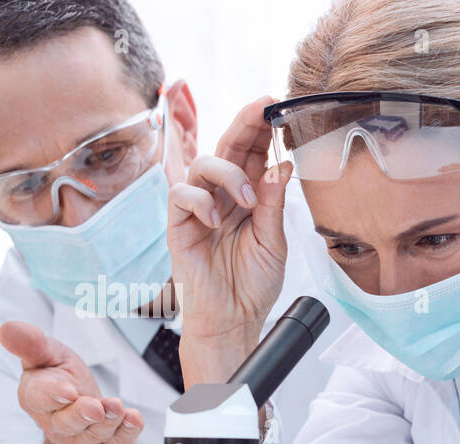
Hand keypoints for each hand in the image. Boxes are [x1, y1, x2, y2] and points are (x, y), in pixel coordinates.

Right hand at [0, 321, 142, 443]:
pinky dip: (128, 430)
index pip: (40, 400)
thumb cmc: (61, 380)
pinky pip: (119, 442)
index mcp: (36, 399)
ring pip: (95, 432)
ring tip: (118, 406)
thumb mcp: (47, 357)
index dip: (53, 396)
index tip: (67, 391)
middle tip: (95, 407)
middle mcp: (57, 424)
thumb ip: (31, 345)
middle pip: (68, 422)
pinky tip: (134, 418)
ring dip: (109, 420)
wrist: (83, 416)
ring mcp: (84, 439)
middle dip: (82, 414)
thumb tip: (6, 328)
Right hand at [168, 96, 290, 385]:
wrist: (234, 319)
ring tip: (246, 200)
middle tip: (263, 110)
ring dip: (228, 174)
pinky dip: (200, 202)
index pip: (254, 153)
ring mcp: (199, 208)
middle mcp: (223, 195)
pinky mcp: (178, 224)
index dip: (262, 129)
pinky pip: (181, 195)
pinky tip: (216, 221)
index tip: (277, 107)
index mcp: (248, 196)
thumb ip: (273, 204)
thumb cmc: (253, 284)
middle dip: (245, 124)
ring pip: (203, 165)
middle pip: (228, 147)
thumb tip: (281, 165)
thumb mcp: (274, 242)